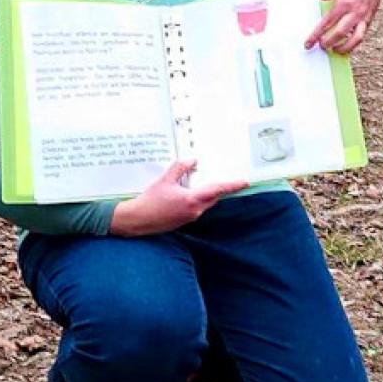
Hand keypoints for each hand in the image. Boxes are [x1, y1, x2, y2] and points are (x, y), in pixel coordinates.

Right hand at [109, 160, 247, 236]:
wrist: (137, 220)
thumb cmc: (150, 201)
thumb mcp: (164, 180)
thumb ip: (179, 168)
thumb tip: (192, 160)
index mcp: (191, 200)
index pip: (217, 190)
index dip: (232, 186)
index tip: (245, 182)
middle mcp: (194, 211)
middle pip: (212, 197)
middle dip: (217, 188)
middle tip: (220, 178)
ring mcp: (190, 217)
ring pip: (204, 203)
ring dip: (204, 193)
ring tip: (193, 182)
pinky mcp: (184, 221)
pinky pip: (196, 208)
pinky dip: (196, 199)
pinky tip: (184, 193)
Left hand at [304, 0, 382, 53]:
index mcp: (345, 2)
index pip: (328, 22)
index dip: (316, 34)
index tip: (308, 43)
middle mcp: (355, 12)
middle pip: (340, 33)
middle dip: (328, 43)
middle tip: (321, 46)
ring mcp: (364, 17)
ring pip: (356, 39)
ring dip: (344, 47)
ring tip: (334, 49)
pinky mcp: (369, 20)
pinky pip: (362, 35)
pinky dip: (354, 43)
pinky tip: (345, 45)